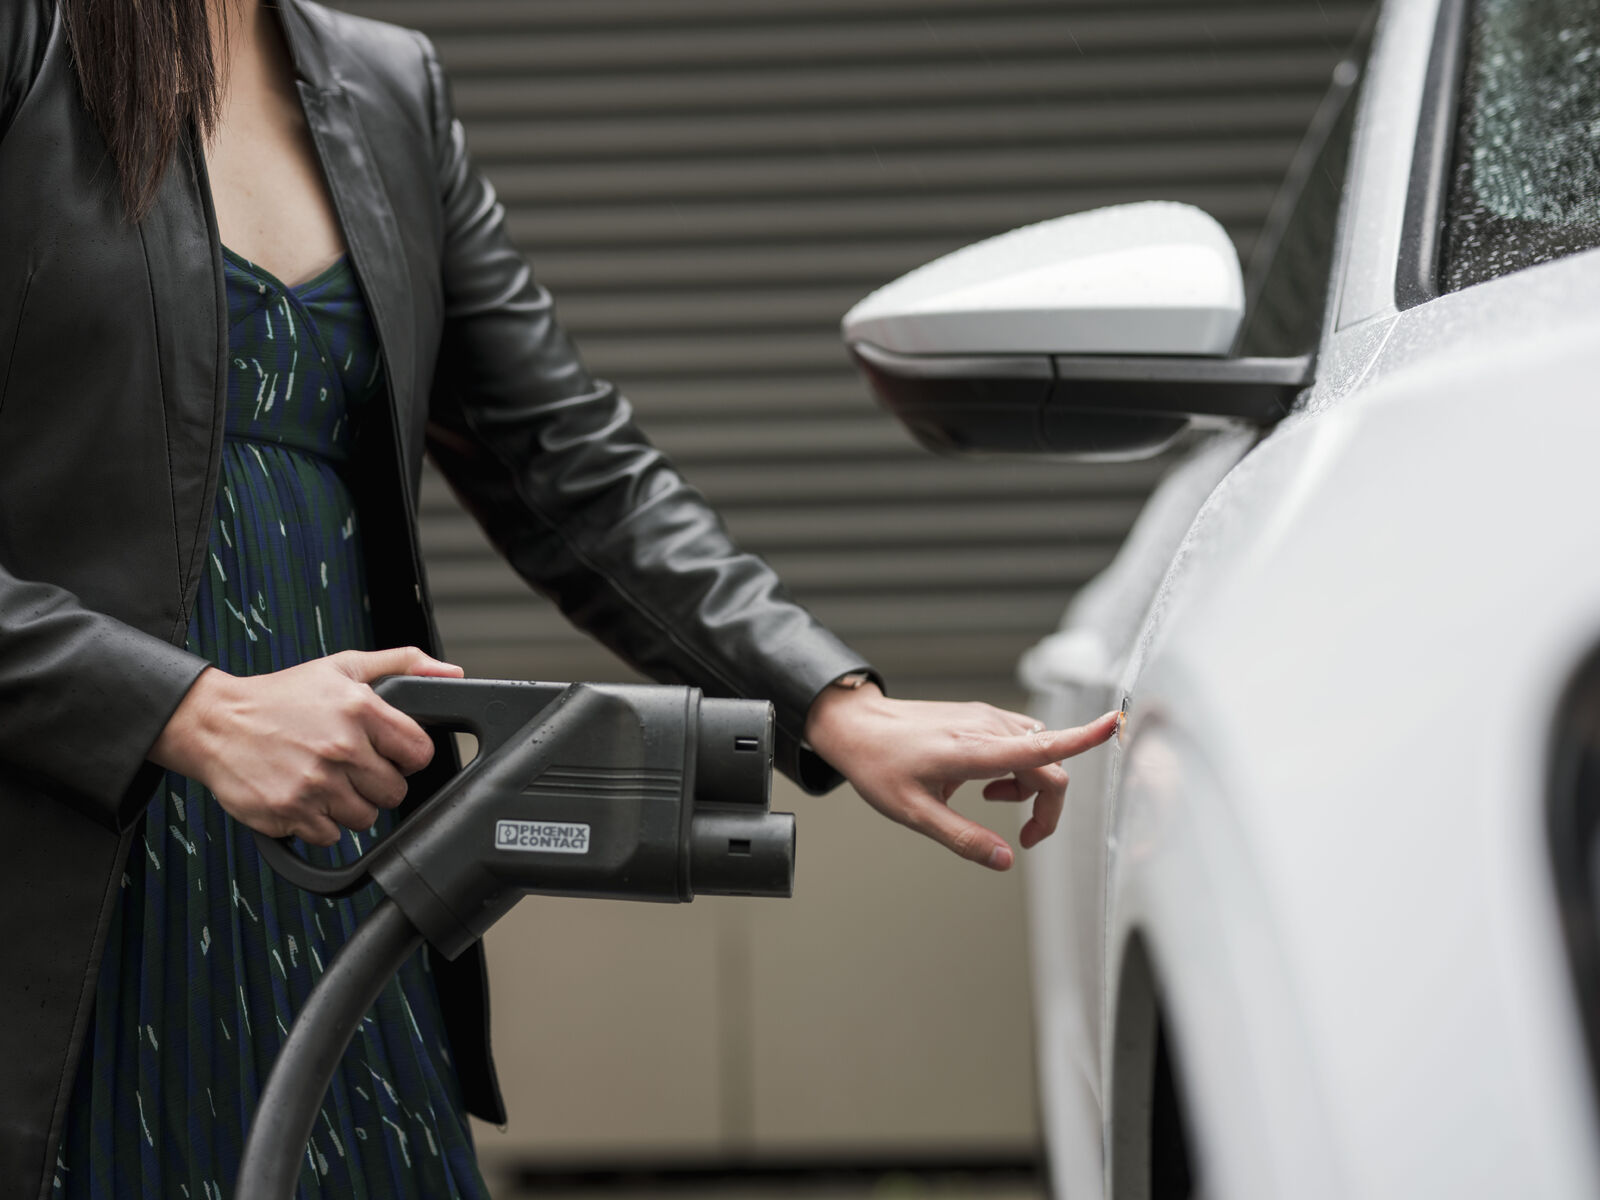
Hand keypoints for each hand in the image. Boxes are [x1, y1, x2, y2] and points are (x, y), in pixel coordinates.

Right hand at [150, 647, 463, 845]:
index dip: (408, 756)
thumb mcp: (343, 667)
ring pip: (364, 818)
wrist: (215, 722)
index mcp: (360, 709)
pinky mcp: (290, 812)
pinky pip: (329, 836)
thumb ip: (403, 665)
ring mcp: (315, 784)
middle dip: (378, 782)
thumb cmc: (281, 696)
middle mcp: (340, 748)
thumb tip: (450, 673)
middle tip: (351, 767)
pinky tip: (305, 796)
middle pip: (394, 792)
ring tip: (325, 779)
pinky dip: (319, 822)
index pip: (419, 752)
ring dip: (349, 804)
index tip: (390, 753)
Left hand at [803, 682, 1118, 870]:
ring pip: (1036, 754)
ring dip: (1029, 786)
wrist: (856, 725)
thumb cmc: (879, 766)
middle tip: (1025, 838)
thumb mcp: (915, 815)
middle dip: (1048, 806)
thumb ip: (964, 839)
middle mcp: (988, 728)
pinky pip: (1019, 742)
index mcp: (974, 750)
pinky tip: (983, 784)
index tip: (1115, 723)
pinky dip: (1016, 768)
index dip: (1084, 738)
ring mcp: (986, 718)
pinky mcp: (981, 717)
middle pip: (1049, 766)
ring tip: (991, 804)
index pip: (1042, 745)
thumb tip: (1006, 861)